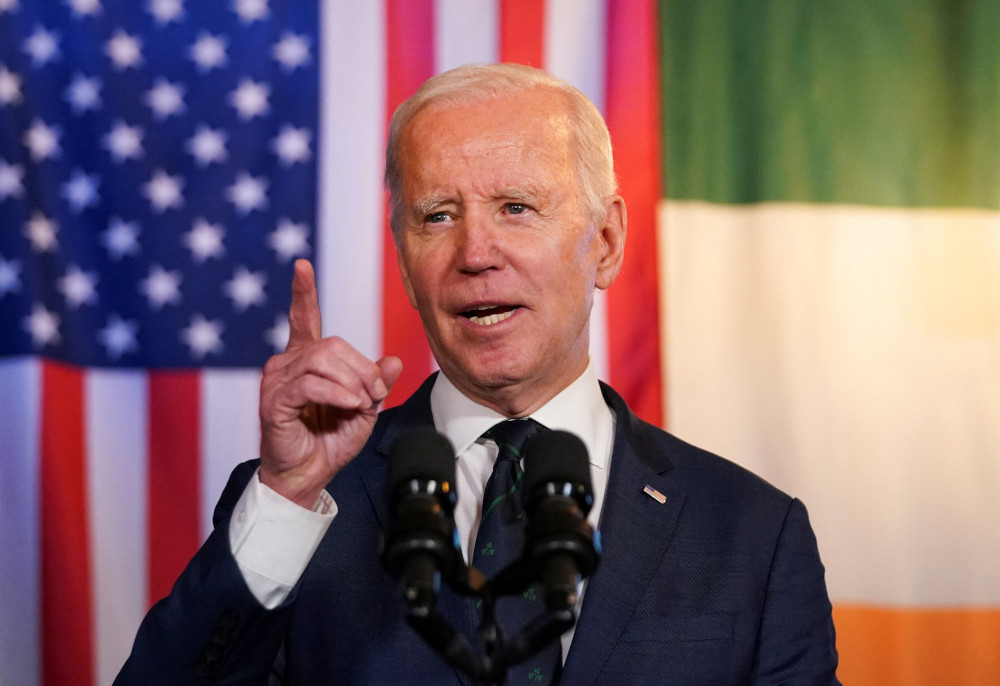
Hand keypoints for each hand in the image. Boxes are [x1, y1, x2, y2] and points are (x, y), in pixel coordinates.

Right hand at [258, 259, 402, 507]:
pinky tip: (351, 405)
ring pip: (322, 360)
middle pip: (332, 344)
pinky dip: (337, 393)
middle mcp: (287, 364)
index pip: (303, 318)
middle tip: (375, 393)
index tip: (302, 266)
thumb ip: (376, 382)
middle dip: (362, 368)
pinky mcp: (273, 400)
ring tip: (361, 404)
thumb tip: (395, 360)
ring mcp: (277, 380)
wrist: (308, 476)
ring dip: (352, 382)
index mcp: (306, 360)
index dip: (303, 292)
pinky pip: (311, 383)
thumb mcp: (364, 408)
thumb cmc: (330, 442)